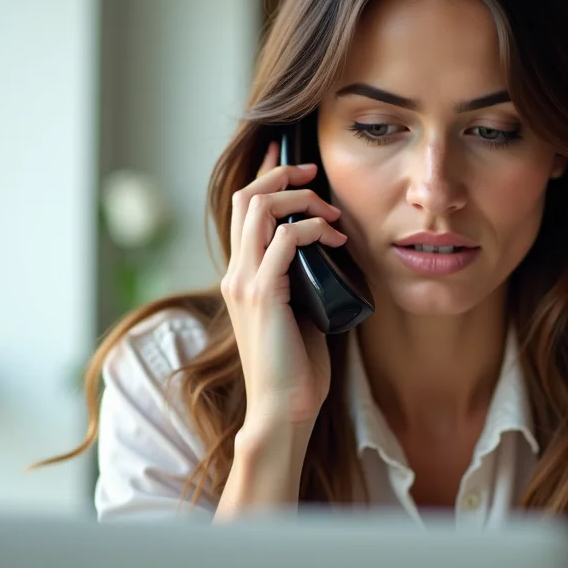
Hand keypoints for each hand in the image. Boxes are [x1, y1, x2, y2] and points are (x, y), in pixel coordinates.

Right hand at [220, 140, 346, 430]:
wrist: (283, 409)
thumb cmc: (297, 367)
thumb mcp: (301, 310)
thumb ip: (304, 279)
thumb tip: (329, 252)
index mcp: (241, 275)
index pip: (242, 209)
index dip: (264, 175)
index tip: (293, 158)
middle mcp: (235, 273)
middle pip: (246, 197)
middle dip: (282, 173)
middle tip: (316, 173)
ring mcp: (245, 282)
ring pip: (258, 209)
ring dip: (299, 198)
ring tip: (330, 212)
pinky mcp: (263, 294)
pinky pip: (281, 241)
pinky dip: (309, 229)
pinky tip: (332, 240)